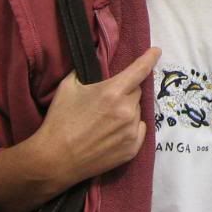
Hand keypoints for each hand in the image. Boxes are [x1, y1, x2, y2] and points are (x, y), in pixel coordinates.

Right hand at [31, 47, 160, 188]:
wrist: (55, 160)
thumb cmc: (59, 120)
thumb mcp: (69, 86)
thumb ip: (87, 71)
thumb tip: (97, 59)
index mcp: (113, 92)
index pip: (140, 70)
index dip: (150, 58)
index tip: (156, 51)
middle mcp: (127, 110)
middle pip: (136, 92)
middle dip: (125, 92)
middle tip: (106, 102)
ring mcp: (131, 131)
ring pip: (137, 111)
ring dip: (127, 111)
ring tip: (105, 121)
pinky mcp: (132, 149)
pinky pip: (138, 129)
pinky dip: (130, 128)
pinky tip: (113, 133)